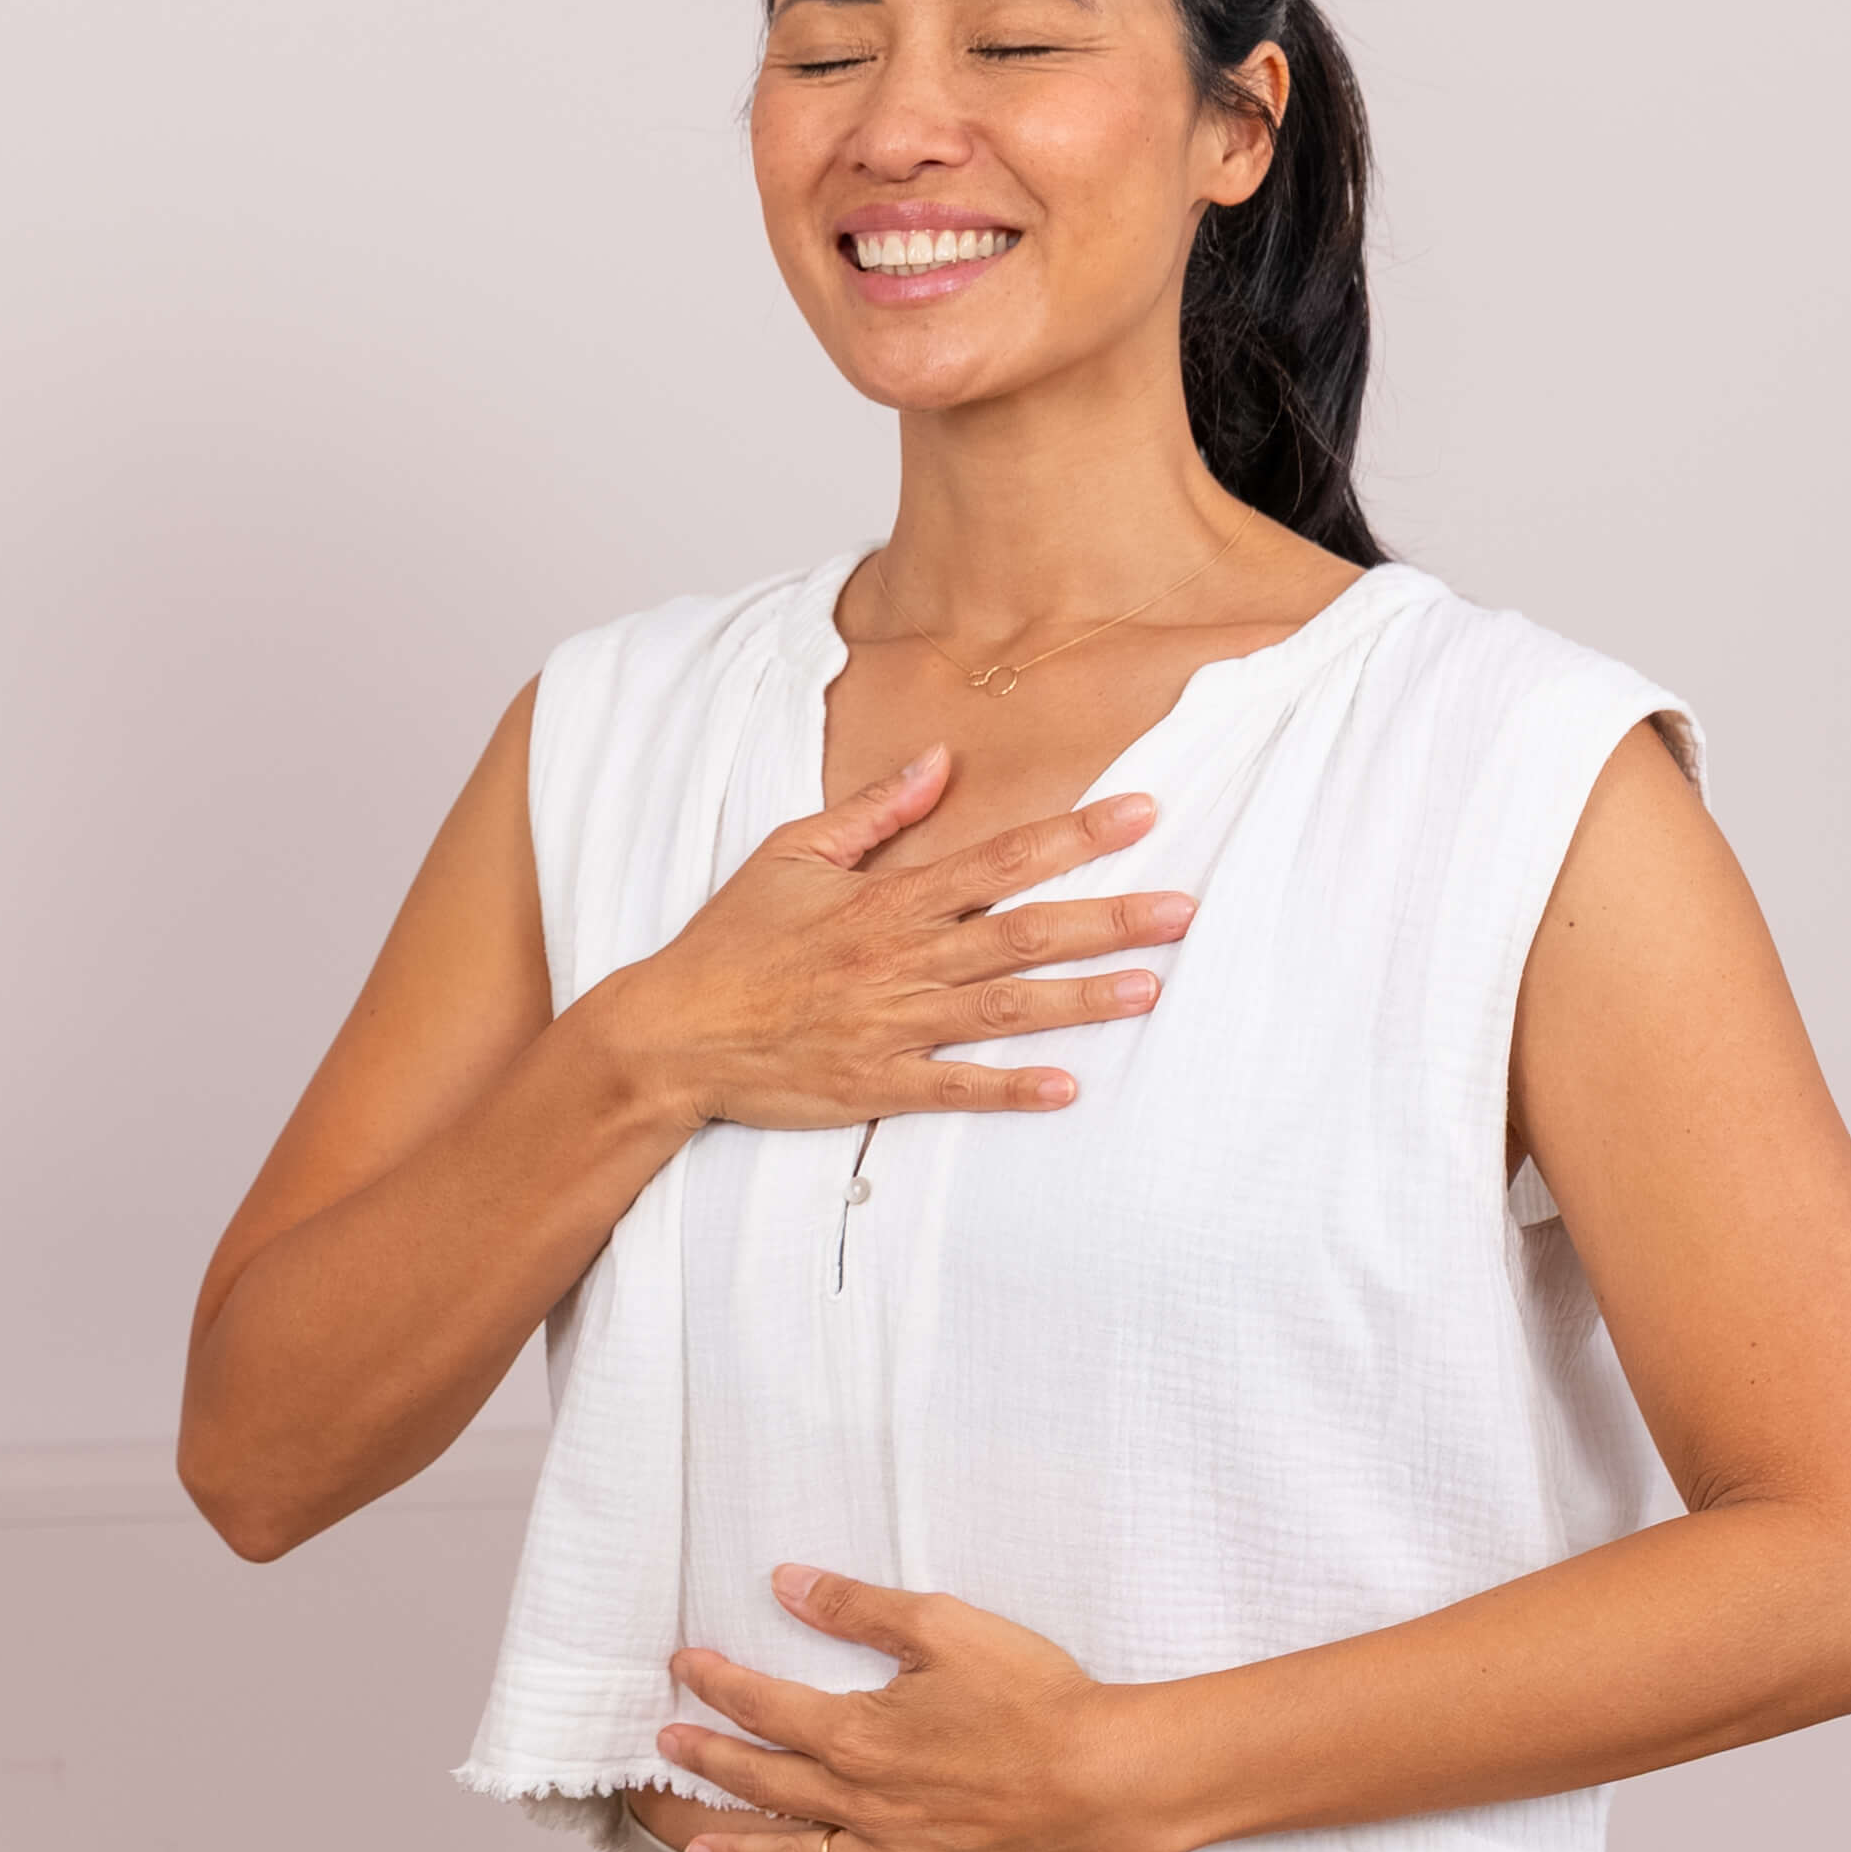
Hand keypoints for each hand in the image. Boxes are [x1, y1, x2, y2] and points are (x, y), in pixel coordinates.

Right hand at [606, 751, 1193, 1132]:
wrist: (667, 1035)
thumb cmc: (728, 944)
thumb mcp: (791, 856)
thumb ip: (872, 812)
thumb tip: (939, 762)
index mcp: (884, 901)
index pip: (996, 859)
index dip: (1073, 835)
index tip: (1142, 813)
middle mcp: (897, 960)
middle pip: (1021, 933)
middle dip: (1107, 918)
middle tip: (1183, 909)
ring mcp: (888, 1026)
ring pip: (1002, 1009)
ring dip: (1081, 999)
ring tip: (1151, 987)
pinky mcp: (873, 1086)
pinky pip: (953, 1089)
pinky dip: (1010, 1089)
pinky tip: (1068, 1087)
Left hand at [657, 1566, 1149, 1851]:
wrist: (1109, 1777)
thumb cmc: (1034, 1697)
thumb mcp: (942, 1626)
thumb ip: (856, 1607)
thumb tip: (785, 1581)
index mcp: (857, 1734)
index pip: (763, 1707)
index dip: (716, 1685)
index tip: (684, 1669)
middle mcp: (861, 1803)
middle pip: (764, 1781)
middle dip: (709, 1761)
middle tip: (666, 1749)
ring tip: (693, 1851)